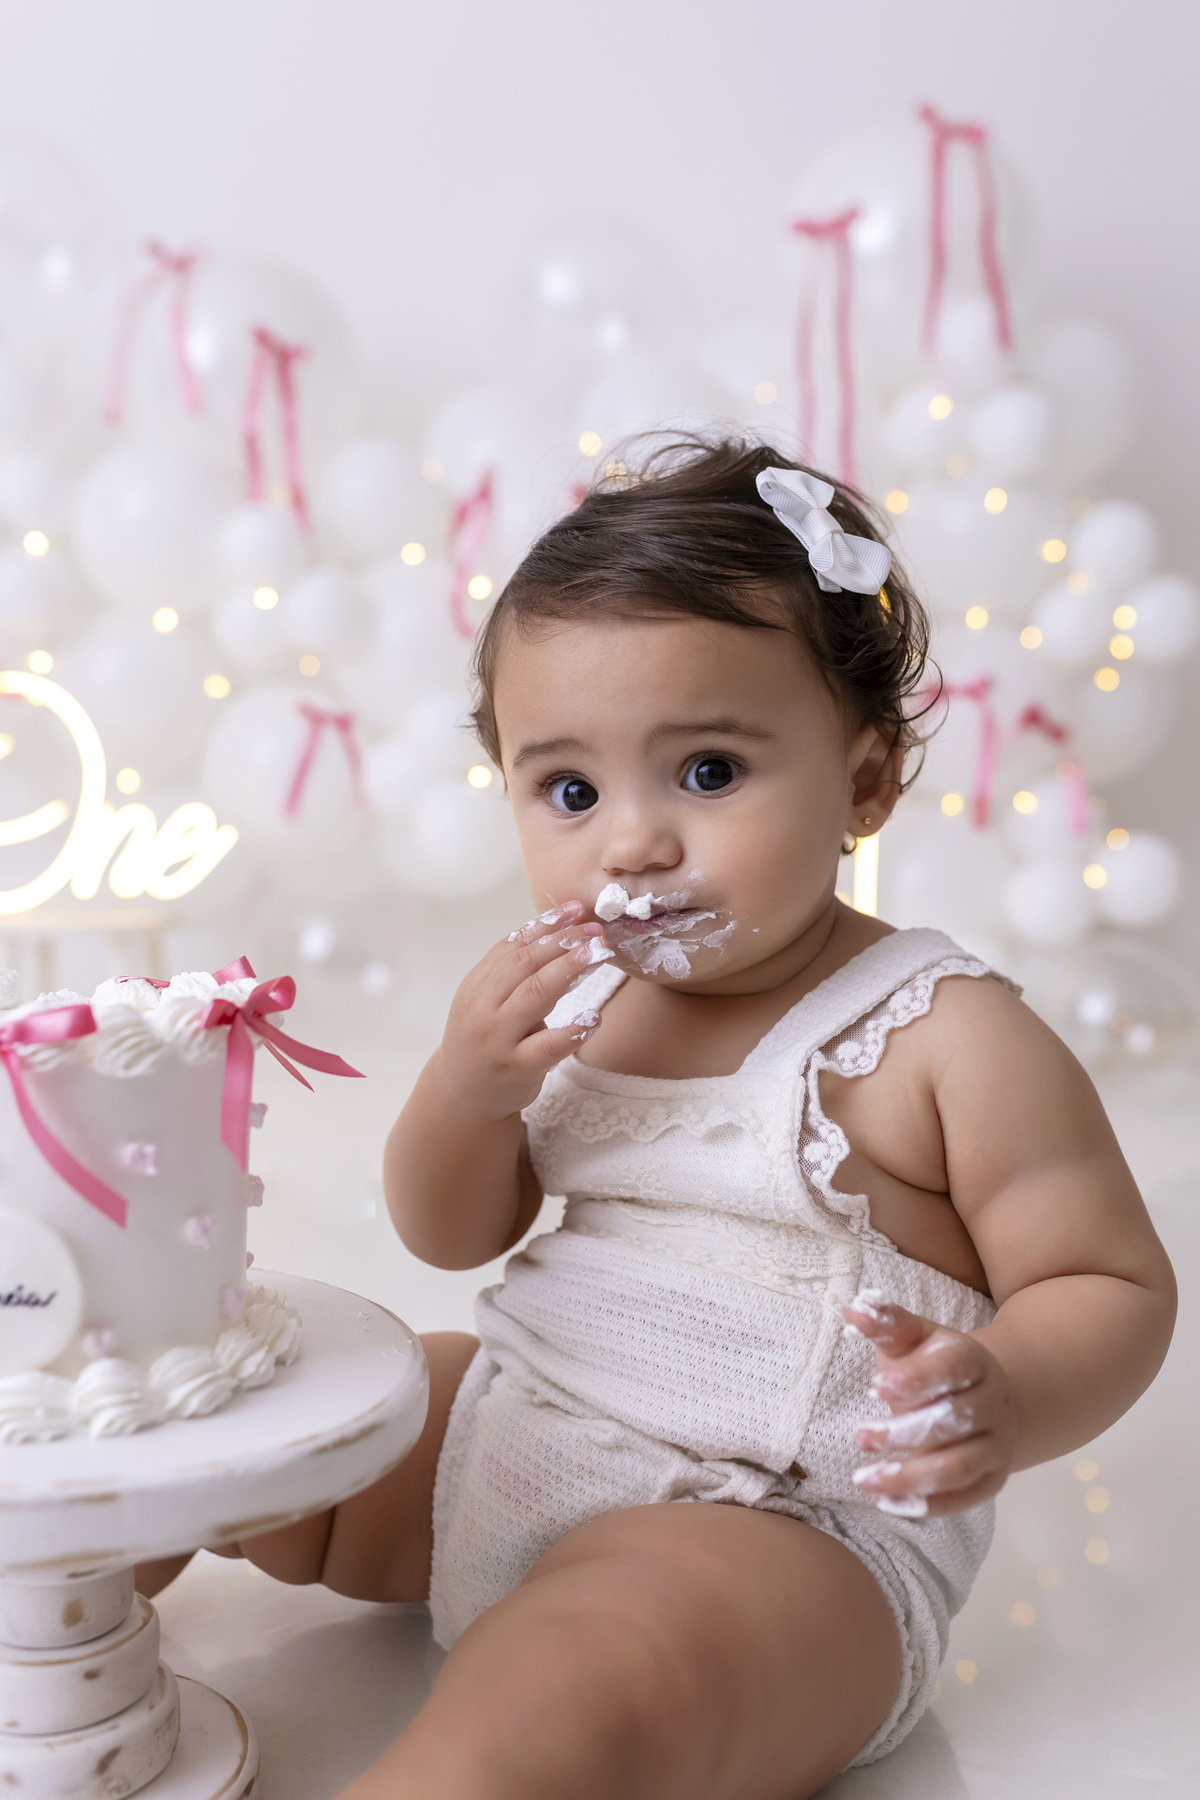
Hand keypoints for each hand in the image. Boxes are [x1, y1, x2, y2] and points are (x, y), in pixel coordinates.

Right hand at [437, 901, 609, 1121]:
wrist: (461, 1094)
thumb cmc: (485, 1040)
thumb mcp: (487, 1003)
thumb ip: (514, 974)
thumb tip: (562, 936)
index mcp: (476, 986)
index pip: (512, 946)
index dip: (546, 925)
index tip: (576, 910)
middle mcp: (482, 1008)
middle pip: (524, 964)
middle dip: (563, 942)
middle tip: (595, 931)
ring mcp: (498, 1039)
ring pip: (535, 994)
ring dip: (569, 969)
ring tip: (598, 954)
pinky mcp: (516, 1068)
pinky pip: (548, 1046)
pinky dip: (573, 1030)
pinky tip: (594, 1018)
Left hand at [845, 1292, 1016, 1517]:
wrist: (982, 1397)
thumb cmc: (932, 1365)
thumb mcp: (913, 1339)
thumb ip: (887, 1325)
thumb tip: (855, 1309)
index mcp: (975, 1361)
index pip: (954, 1367)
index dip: (918, 1378)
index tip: (876, 1387)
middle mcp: (994, 1403)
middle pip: (955, 1421)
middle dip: (905, 1432)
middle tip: (860, 1436)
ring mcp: (997, 1445)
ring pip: (959, 1466)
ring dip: (910, 1477)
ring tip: (864, 1478)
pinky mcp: (992, 1480)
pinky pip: (962, 1498)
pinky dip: (925, 1505)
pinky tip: (885, 1501)